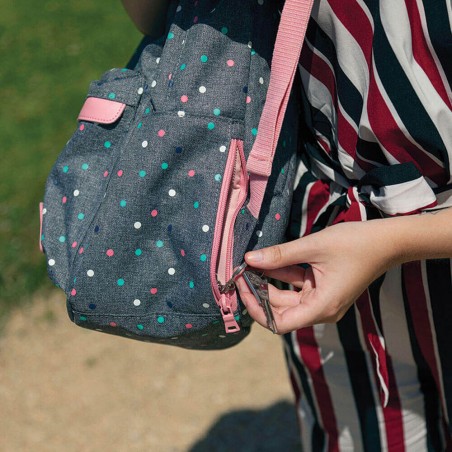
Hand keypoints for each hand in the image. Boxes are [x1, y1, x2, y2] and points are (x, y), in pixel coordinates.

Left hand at [236, 219, 399, 333]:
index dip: (257, 308)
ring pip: (287, 298)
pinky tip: (269, 261)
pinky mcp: (323, 289)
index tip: (242, 288)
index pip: (279, 323)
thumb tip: (249, 259)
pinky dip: (283, 276)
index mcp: (322, 307)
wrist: (387, 241)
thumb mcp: (313, 246)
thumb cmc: (355, 244)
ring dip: (270, 282)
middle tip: (241, 271)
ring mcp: (323, 300)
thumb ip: (280, 254)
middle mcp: (322, 309)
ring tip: (250, 265)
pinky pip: (298, 287)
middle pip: (280, 310)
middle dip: (260, 291)